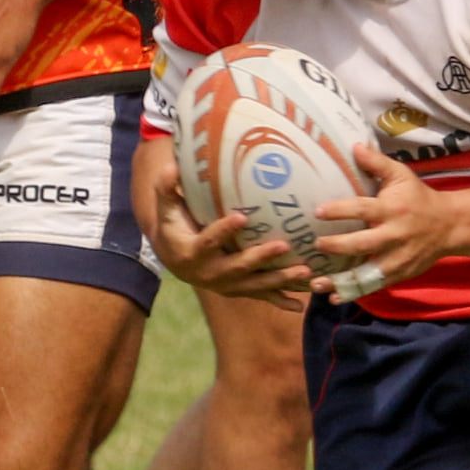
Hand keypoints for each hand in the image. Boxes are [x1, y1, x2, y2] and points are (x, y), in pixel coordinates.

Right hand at [146, 158, 309, 310]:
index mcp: (192, 252)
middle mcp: (210, 274)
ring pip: (255, 284)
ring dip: (280, 279)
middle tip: (283, 245)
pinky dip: (280, 300)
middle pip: (238, 266)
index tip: (242, 217)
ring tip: (305, 271)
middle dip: (261, 258)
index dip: (223, 231)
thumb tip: (170, 165)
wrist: (174, 260)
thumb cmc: (173, 227)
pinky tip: (300, 305)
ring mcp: (226, 285)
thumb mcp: (165, 209)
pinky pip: (261, 297)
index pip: (208, 241)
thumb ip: (166, 188)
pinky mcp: (238, 290)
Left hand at [308, 146, 451, 295]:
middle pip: (363, 244)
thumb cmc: (419, 198)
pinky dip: (353, 293)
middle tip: (316, 245)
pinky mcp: (399, 274)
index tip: (317, 211)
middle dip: (338, 246)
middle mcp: (395, 236)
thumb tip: (353, 145)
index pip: (364, 209)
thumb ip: (377, 163)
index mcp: (392, 210)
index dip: (340, 211)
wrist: (450, 225)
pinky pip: (373, 286)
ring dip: (340, 280)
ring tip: (315, 283)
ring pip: (366, 272)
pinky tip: (332, 297)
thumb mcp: (401, 175)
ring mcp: (397, 259)